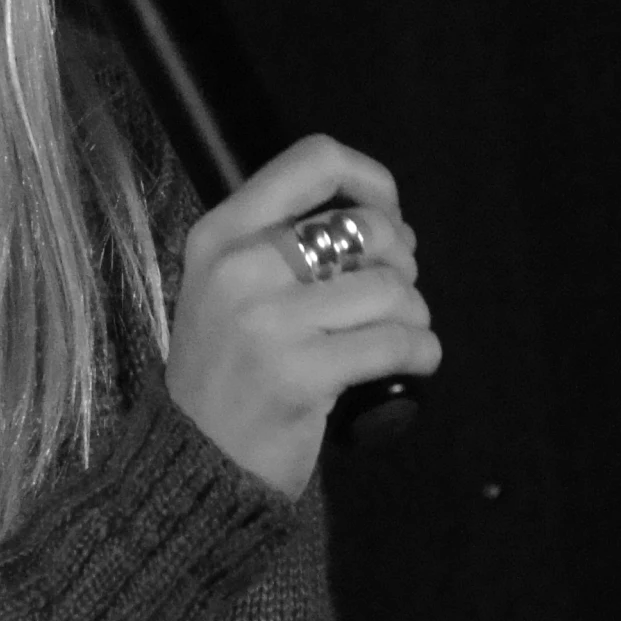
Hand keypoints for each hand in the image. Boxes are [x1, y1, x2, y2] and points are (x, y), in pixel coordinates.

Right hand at [164, 136, 440, 497]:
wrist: (197, 459)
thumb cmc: (225, 369)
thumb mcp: (230, 288)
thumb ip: (284, 245)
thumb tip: (385, 220)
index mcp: (220, 233)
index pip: (313, 162)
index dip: (372, 181)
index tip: (386, 216)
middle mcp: (239, 266)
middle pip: (368, 228)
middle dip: (402, 264)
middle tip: (390, 296)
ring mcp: (268, 320)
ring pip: (391, 289)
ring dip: (415, 315)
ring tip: (397, 337)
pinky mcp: (301, 372)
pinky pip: (398, 342)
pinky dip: (422, 352)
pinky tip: (412, 364)